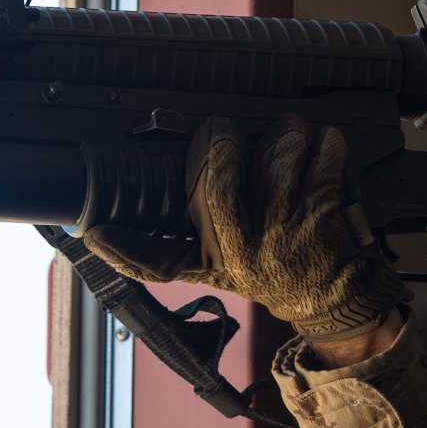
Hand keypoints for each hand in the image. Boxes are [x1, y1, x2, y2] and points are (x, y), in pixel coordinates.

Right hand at [85, 115, 405, 342]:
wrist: (330, 300)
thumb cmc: (265, 273)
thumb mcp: (210, 271)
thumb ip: (163, 253)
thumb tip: (97, 236)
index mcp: (210, 259)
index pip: (159, 261)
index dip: (125, 250)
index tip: (96, 233)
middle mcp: (244, 246)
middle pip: (218, 184)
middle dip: (218, 142)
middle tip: (221, 127)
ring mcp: (286, 227)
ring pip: (277, 156)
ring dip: (283, 131)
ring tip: (284, 131)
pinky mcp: (323, 210)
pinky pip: (322, 156)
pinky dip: (324, 141)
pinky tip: (319, 145)